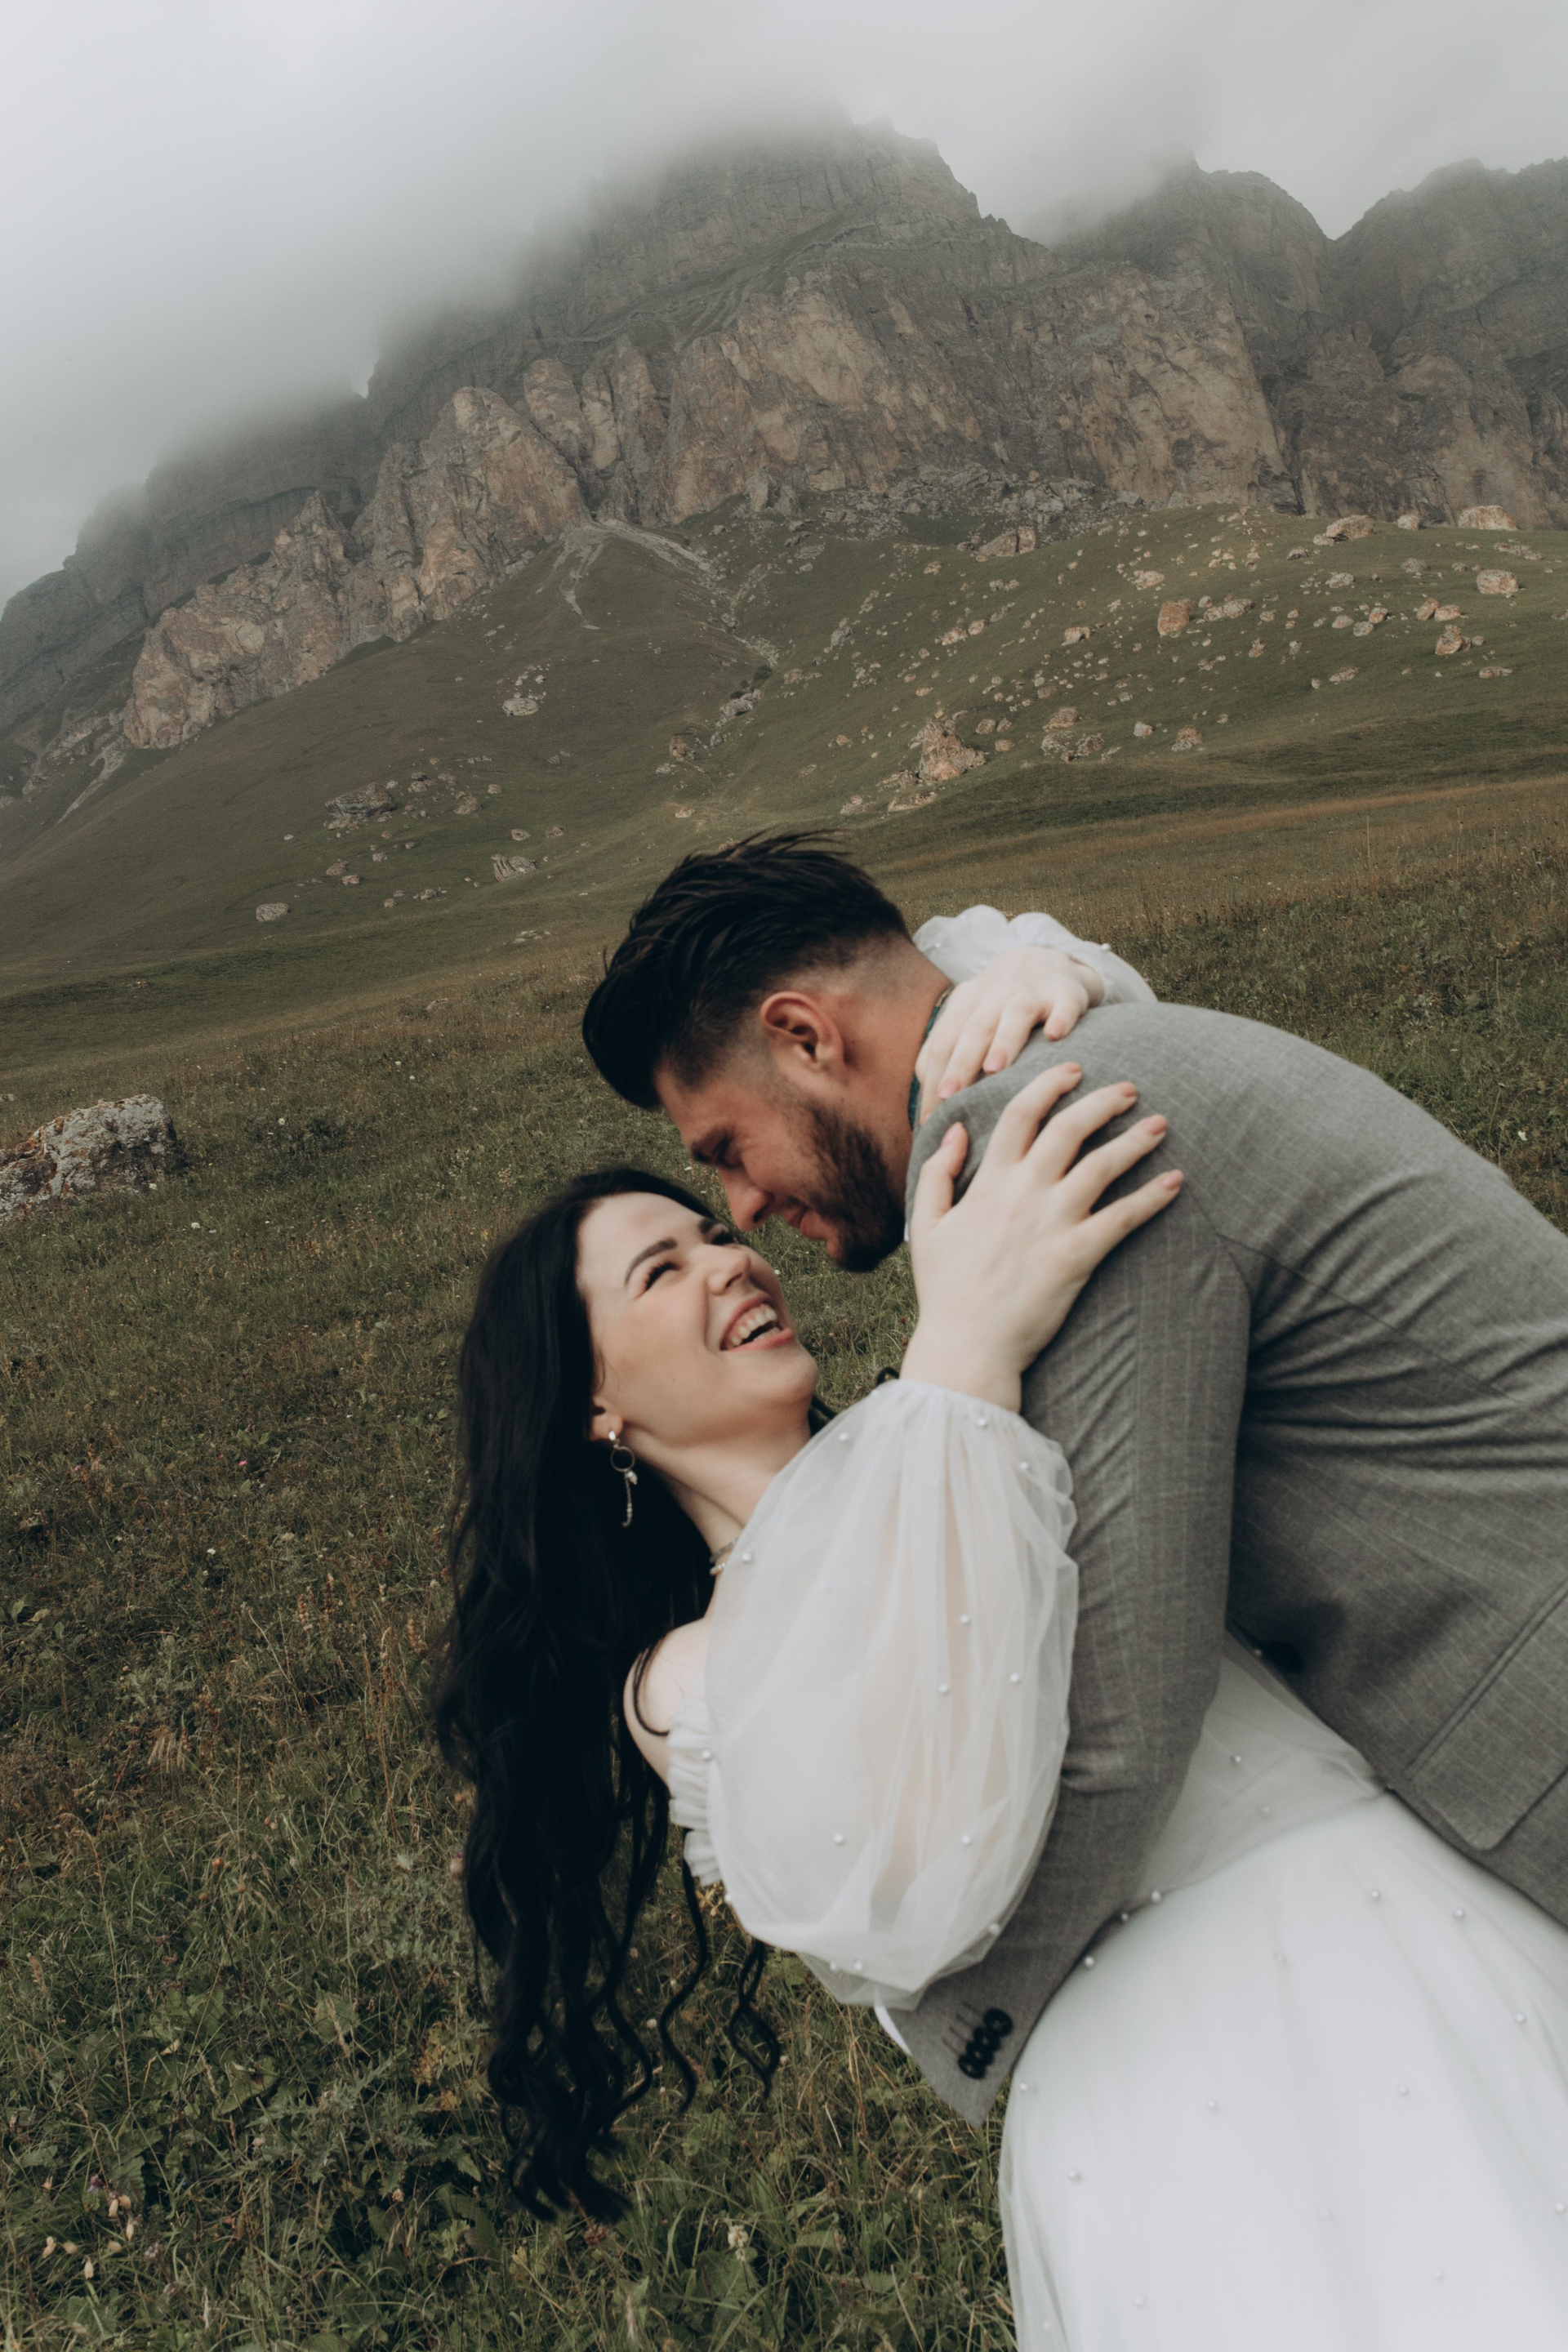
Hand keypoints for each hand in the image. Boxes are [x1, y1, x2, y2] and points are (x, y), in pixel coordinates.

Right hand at [901, 1063, 1181, 1410]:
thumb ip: (938, 1172)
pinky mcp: (1077, 1256)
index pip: (1021, 1113)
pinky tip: (1176, 1181)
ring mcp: (1052, 1222)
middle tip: (1130, 1089)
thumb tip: (955, 1129)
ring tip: (1160, 1125)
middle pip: (1070, 1128)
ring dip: (1136, 1140)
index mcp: (988, 1182)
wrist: (967, 1345)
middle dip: (1103, 1101)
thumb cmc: (946, 1290)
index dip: (1050, 1085)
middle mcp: (1023, 1193)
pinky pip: (1123, 1218)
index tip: (1073, 1069)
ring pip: (1103, 1165)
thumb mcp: (927, 1224)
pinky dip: (1153, 1197)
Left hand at [915, 947, 1103, 1121]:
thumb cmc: (999, 1004)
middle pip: (975, 1028)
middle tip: (950, 1095)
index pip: (944, 1041)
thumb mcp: (968, 1017)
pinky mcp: (1067, 993)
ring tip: (994, 1069)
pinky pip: (1065, 1004)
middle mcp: (995, 994)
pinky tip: (1057, 1035)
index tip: (930, 1115)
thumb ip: (946, 1052)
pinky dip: (1061, 1018)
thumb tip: (928, 1101)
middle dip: (961, 1062)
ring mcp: (1032, 991)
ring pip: (1015, 1014)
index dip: (935, 1076)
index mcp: (966, 1002)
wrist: (1045, 959)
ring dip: (1004, 1041)